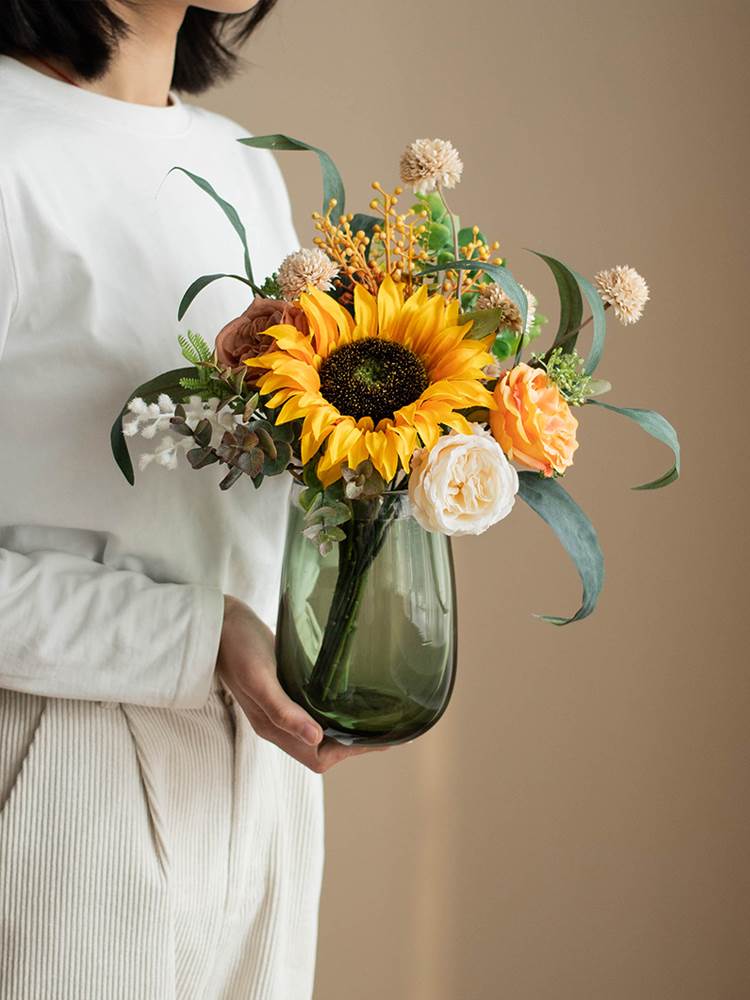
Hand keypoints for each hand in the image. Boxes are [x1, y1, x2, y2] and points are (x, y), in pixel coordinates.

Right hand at [218, 596, 385, 772]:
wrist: (219, 624)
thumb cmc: (237, 648)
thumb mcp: (260, 679)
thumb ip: (283, 711)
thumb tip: (316, 737)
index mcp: (271, 727)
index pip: (318, 756)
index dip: (348, 751)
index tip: (378, 737)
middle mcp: (277, 724)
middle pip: (322, 749)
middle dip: (354, 743)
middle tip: (387, 727)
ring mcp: (280, 709)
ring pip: (319, 732)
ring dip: (346, 730)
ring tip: (376, 717)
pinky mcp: (284, 691)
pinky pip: (313, 712)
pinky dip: (335, 712)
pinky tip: (351, 699)